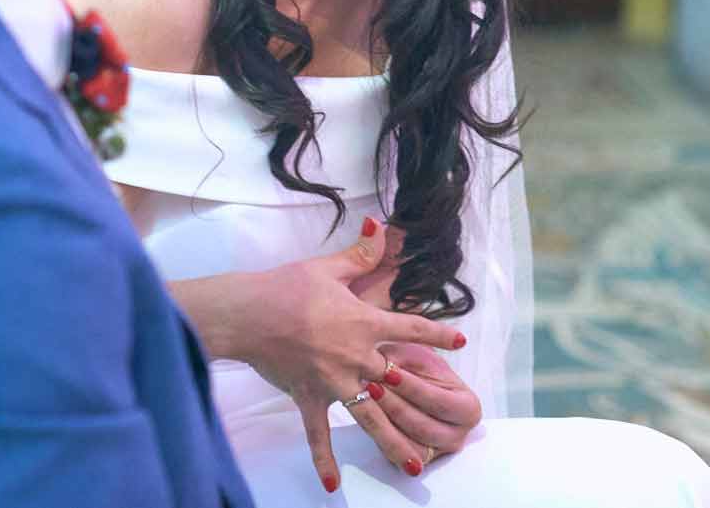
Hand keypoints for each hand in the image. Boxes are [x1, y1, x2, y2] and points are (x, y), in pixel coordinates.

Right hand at [227, 217, 465, 492]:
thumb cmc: (288, 287)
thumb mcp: (328, 268)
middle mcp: (357, 357)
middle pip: (399, 382)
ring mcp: (334, 382)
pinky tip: (333, 485)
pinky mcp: (309, 397)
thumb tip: (382, 227)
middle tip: (450, 425)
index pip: (410, 328)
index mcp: (365, 323)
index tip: (460, 343)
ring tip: (416, 465)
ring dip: (394, 442)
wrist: (249, 312)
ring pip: (372, 417)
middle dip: (425, 402)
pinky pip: (318, 433)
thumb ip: (361, 255)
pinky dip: (325, 459)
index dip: (437, 334)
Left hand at [363, 341, 483, 468]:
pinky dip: (380, 435)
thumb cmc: (418, 367)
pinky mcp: (416, 460)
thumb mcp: (416, 354)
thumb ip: (408, 359)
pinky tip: (366, 414)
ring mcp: (437, 451)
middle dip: (395, 406)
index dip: (413, 388)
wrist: (410, 382)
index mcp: (468, 408)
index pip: (440, 401)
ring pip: (409, 445)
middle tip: (371, 386)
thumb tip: (387, 363)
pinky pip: (397, 456)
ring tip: (365, 397)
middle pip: (424, 427)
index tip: (389, 372)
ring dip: (385, 421)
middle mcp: (458, 434)